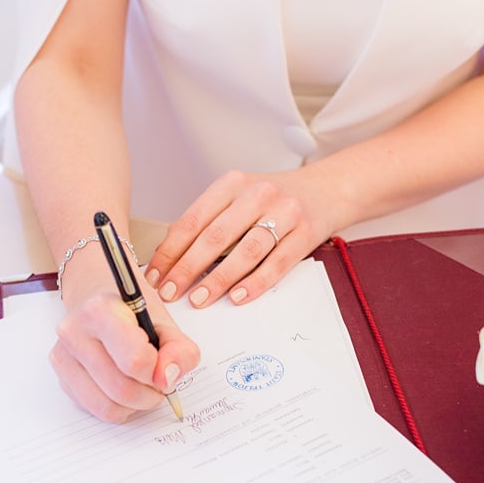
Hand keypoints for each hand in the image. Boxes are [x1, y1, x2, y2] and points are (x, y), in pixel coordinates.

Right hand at [52, 251, 199, 422]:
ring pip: (107, 406)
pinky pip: (95, 410)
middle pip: (121, 389)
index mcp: (99, 311)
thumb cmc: (132, 313)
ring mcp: (63, 357)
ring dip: (135, 406)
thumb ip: (179, 351)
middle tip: (158, 384)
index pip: (135, 361)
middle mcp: (73, 333)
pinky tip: (123, 389)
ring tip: (142, 387)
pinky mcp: (61, 377)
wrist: (97, 304)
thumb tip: (166, 379)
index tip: (164, 365)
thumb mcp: (166, 323)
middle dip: (150, 395)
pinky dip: (118, 408)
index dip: (159, 372)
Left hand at [146, 169, 344, 308]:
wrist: (328, 188)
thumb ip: (207, 222)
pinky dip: (256, 282)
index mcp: (231, 184)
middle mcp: (257, 194)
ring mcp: (284, 212)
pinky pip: (277, 262)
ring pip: (246, 250)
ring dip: (219, 278)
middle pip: (215, 236)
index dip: (170, 251)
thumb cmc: (273, 198)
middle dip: (187, 268)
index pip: (192, 221)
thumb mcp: (237, 198)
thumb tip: (167, 257)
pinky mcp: (306, 232)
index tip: (156, 276)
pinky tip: (238, 297)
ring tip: (200, 298)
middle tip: (170, 293)